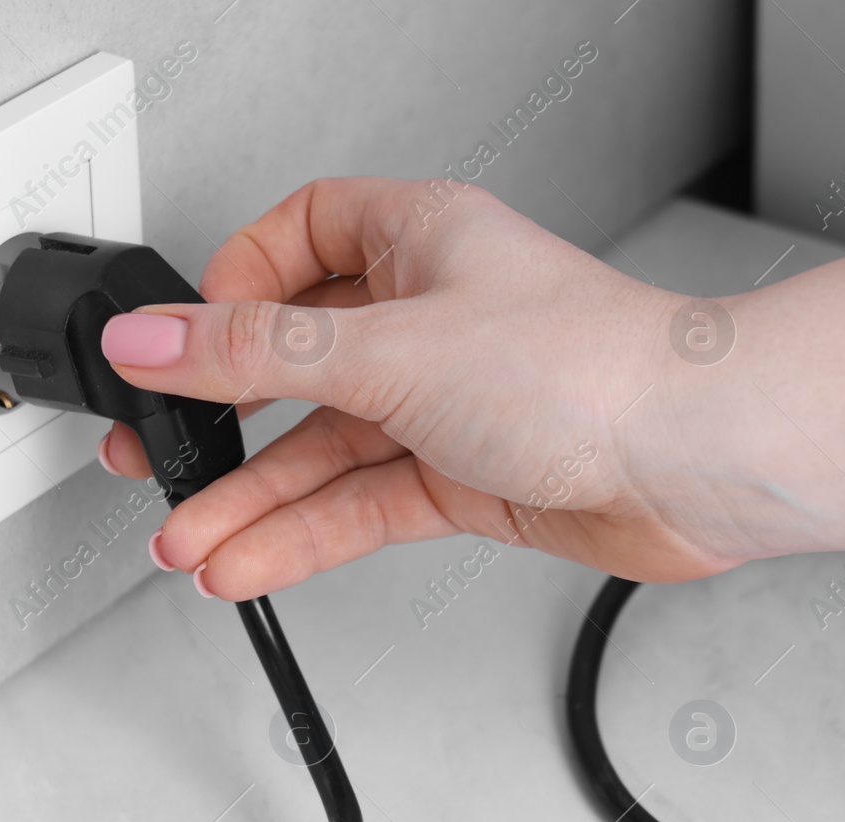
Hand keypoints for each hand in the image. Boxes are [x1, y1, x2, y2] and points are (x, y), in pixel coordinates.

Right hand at [97, 177, 746, 599]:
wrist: (694, 462)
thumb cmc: (591, 369)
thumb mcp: (387, 348)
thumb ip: (257, 353)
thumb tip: (151, 338)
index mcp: (419, 238)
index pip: (295, 237)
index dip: (230, 287)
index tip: (181, 341)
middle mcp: (431, 315)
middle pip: (297, 361)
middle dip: (221, 419)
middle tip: (157, 460)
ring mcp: (448, 401)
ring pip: (326, 447)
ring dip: (255, 499)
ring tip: (189, 542)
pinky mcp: (467, 476)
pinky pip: (362, 502)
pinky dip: (306, 533)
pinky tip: (250, 561)